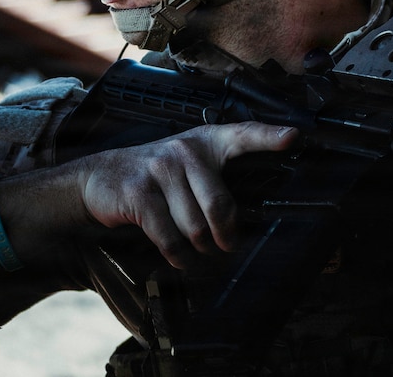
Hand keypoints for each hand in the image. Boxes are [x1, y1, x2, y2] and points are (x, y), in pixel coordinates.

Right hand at [78, 122, 297, 267]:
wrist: (99, 177)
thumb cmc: (155, 175)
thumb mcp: (186, 163)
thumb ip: (215, 178)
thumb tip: (244, 220)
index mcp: (205, 141)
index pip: (242, 134)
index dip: (268, 136)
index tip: (293, 137)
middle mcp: (185, 150)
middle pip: (220, 204)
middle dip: (226, 235)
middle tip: (227, 247)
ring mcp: (160, 170)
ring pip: (194, 226)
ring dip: (199, 249)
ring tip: (199, 252)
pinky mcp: (140, 193)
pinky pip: (168, 237)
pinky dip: (177, 256)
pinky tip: (180, 258)